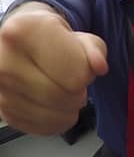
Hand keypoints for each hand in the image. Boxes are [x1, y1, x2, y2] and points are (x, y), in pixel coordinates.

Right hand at [0, 8, 107, 134]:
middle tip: (74, 76)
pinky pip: (41, 126)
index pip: (75, 74)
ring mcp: (0, 88)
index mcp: (25, 31)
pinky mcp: (1, 110)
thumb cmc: (52, 38)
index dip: (87, 72)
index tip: (81, 63)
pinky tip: (55, 101)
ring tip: (63, 86)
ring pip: (53, 115)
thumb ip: (95, 49)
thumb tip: (99, 65)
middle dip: (78, 89)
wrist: (25, 44)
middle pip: (63, 96)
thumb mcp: (80, 36)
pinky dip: (57, 118)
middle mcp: (5, 59)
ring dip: (69, 106)